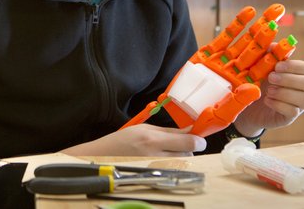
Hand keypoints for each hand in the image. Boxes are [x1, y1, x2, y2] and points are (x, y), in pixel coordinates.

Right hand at [64, 124, 206, 156]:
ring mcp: (154, 167)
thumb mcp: (144, 128)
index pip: (186, 142)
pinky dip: (173, 165)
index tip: (200, 139)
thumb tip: (190, 131)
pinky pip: (172, 170)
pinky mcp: (154, 175)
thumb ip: (168, 132)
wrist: (103, 156)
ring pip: (181, 163)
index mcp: (152, 139)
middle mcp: (155, 155)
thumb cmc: (121, 140)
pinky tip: (163, 160)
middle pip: (187, 154)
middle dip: (188, 149)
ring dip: (180, 157)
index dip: (198, 141)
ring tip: (168, 151)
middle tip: (180, 144)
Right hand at [121, 4, 297, 136]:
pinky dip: (236, 26)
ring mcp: (222, 61)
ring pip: (243, 41)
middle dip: (268, 33)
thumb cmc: (202, 118)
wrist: (179, 113)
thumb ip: (239, 100)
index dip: (277, 55)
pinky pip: (224, 38)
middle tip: (281, 13)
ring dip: (257, 25)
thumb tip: (256, 88)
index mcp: (244, 86)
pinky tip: (249, 12)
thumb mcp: (223, 112)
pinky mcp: (207, 55)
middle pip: (256, 49)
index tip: (290, 42)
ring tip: (271, 11)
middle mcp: (235, 71)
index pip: (264, 68)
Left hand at [235, 59, 303, 134]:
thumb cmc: (258, 79)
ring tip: (269, 90)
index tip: (278, 66)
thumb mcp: (260, 64)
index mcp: (300, 73)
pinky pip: (293, 112)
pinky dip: (279, 105)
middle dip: (291, 80)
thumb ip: (268, 53)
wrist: (248, 102)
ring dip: (285, 93)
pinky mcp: (290, 117)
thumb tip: (275, 45)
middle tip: (271, 78)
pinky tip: (267, 99)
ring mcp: (299, 105)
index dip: (297, 66)